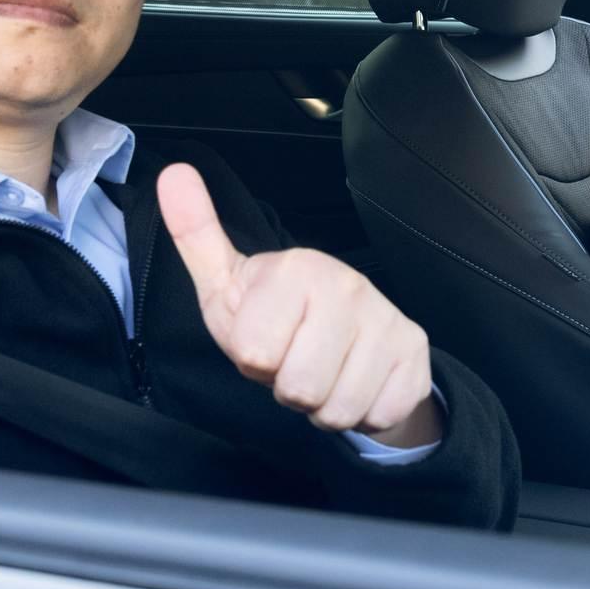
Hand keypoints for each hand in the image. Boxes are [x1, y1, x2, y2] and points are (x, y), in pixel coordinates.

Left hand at [157, 163, 440, 447]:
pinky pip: (379, 415)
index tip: (265, 339)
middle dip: (289, 388)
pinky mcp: (417, 354)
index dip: (252, 360)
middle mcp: (350, 287)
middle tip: (294, 361)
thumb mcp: (228, 281)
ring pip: (339, 408)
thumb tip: (172, 173)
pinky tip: (357, 381)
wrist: (351, 333)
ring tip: (324, 373)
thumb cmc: (277, 314)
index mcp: (298, 268)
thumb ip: (196, 234)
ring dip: (324, 405)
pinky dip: (363, 413)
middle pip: (300, 388)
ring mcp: (389, 321)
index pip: (254, 354)